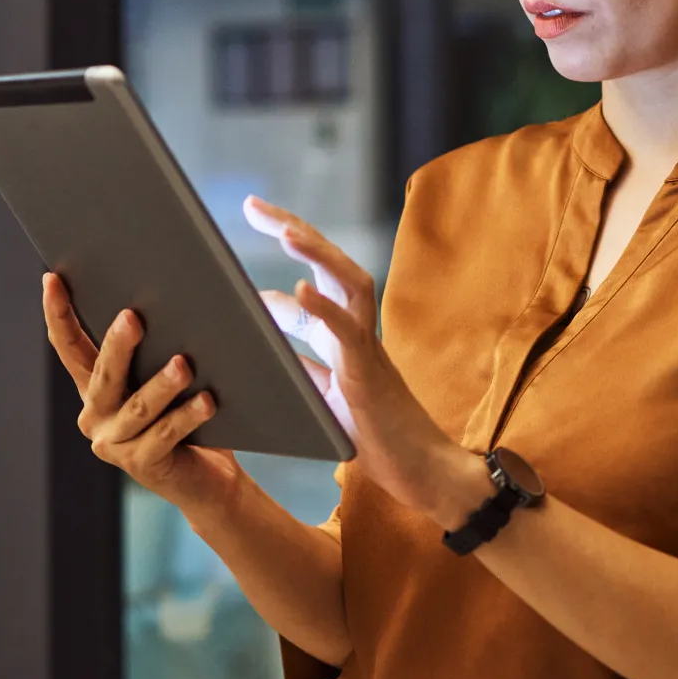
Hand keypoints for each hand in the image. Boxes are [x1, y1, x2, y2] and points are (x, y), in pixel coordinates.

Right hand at [42, 273, 243, 514]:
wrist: (207, 479)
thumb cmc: (192, 413)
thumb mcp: (173, 377)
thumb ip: (167, 344)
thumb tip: (191, 293)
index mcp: (97, 387)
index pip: (70, 347)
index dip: (59, 314)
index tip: (53, 279)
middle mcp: (97, 414)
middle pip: (104, 374)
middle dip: (118, 345)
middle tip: (134, 317)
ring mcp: (114, 443)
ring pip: (138, 406)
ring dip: (162, 384)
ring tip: (183, 365)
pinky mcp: (141, 465)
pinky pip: (165, 434)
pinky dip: (187, 416)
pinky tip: (208, 401)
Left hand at [244, 196, 492, 528]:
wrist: (423, 474)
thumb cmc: (379, 439)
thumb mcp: (325, 399)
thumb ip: (301, 368)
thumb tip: (260, 346)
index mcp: (346, 338)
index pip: (315, 279)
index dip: (287, 250)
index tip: (254, 218)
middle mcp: (359, 333)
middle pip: (333, 265)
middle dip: (294, 229)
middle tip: (254, 204)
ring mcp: (368, 350)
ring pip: (349, 284)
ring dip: (316, 253)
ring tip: (283, 230)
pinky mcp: (371, 376)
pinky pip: (350, 334)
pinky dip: (326, 309)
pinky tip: (300, 290)